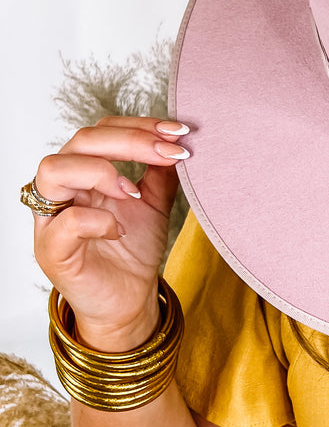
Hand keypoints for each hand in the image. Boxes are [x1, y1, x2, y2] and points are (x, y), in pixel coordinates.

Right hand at [30, 117, 189, 349]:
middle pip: (80, 141)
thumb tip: (178, 139)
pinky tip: (120, 229)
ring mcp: (52, 219)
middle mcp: (62, 190)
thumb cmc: (133, 251)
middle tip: (170, 152)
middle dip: (130, 140)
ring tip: (135, 192)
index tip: (177, 132)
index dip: (137, 125)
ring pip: (53, 169)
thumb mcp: (155, 204)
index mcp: (84, 173)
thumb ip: (160, 172)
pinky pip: (66, 222)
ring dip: (102, 171)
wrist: (130, 301)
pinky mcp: (52, 251)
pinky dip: (98, 220)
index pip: (100, 130)